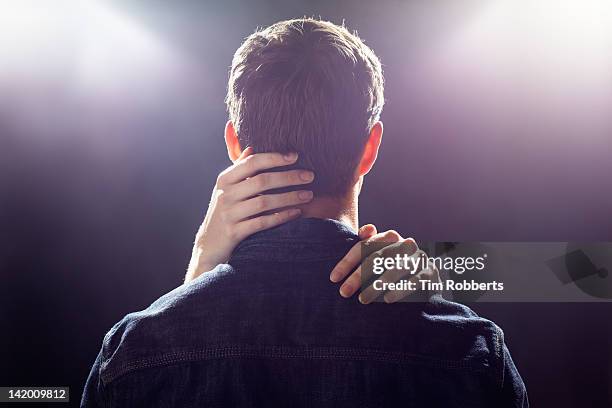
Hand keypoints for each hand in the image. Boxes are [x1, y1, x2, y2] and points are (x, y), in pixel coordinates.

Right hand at [185, 147, 314, 281]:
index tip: (295, 156)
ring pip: (264, 202)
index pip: (252, 162)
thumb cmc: (224, 211)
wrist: (209, 244)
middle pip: (261, 181)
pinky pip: (262, 223)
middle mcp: (225, 194)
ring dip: (289, 197)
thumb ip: (239, 169)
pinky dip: (281, 217)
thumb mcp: (227, 189)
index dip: (274, 157)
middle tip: (309, 175)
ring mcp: (229, 214)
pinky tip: (296, 213)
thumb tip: (252, 147)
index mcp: (225, 179)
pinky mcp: (235, 232)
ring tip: (308, 195)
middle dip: (288, 177)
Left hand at [329, 225, 439, 303]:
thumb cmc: (394, 265)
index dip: (347, 262)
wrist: (426, 277)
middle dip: (358, 276)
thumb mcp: (379, 252)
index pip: (364, 245)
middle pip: (377, 257)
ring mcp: (419, 257)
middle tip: (344, 293)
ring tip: (363, 300)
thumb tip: (365, 230)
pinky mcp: (430, 272)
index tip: (333, 278)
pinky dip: (400, 289)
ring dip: (377, 285)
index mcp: (389, 237)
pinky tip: (387, 299)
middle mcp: (405, 243)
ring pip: (395, 268)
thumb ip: (368, 242)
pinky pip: (414, 280)